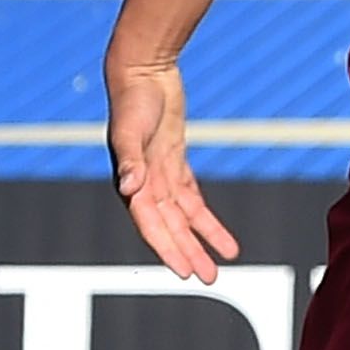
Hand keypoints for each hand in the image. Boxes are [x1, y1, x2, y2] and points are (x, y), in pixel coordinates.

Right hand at [106, 55, 238, 283]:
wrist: (140, 72)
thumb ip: (130, 160)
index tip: (185, 271)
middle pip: (170, 226)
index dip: (168, 248)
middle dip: (188, 252)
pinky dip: (203, 217)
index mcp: (132, 182)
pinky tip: (219, 236)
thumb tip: (128, 188)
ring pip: (182, 217)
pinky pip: (190, 198)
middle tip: (208, 277)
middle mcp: (144, 184)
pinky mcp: (172, 162)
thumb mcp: (131, 130)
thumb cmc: (132, 100)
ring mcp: (159, 173)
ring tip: (221, 261)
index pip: (151, 224)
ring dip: (200, 239)